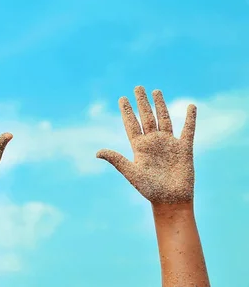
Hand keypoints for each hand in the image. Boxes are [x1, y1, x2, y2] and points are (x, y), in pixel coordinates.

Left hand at [96, 86, 196, 203]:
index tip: (122, 98)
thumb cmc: (149, 190)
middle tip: (138, 87)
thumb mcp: (131, 173)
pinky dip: (190, 118)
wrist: (171, 201)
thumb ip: (116, 160)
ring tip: (156, 91)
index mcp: (139, 147)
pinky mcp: (184, 148)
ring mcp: (169, 144)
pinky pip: (188, 130)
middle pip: (147, 117)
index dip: (127, 111)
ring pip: (164, 119)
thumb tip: (97, 152)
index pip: (131, 124)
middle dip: (142, 102)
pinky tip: (191, 106)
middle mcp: (153, 142)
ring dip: (161, 105)